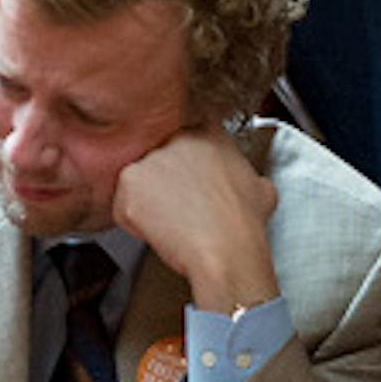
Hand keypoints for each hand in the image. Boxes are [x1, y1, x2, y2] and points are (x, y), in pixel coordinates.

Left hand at [112, 124, 278, 313]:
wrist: (224, 247)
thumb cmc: (240, 224)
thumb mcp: (259, 187)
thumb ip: (243, 172)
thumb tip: (247, 182)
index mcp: (208, 134)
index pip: (186, 137)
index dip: (184, 164)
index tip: (188, 180)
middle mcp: (176, 138)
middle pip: (157, 160)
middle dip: (163, 183)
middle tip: (179, 207)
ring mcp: (150, 159)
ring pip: (138, 183)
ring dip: (148, 203)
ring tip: (171, 221)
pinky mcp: (129, 182)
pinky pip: (122, 206)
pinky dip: (133, 223)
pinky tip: (158, 230)